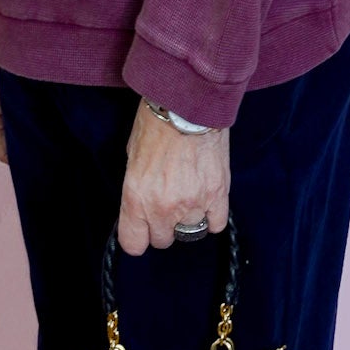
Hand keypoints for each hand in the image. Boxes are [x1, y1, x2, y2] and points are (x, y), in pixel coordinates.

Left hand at [117, 102, 229, 255]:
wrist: (187, 106)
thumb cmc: (156, 124)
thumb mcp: (131, 157)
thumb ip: (137, 188)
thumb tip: (142, 204)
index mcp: (136, 197)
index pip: (134, 244)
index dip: (138, 237)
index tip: (141, 231)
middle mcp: (163, 207)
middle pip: (163, 240)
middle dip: (163, 225)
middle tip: (166, 203)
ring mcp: (192, 204)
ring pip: (189, 232)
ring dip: (187, 217)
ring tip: (188, 193)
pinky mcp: (217, 195)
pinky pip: (215, 224)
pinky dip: (211, 216)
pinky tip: (206, 200)